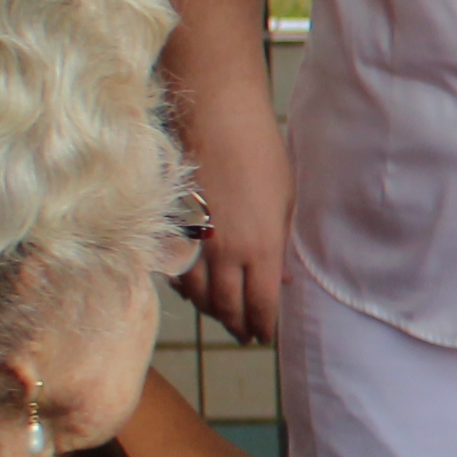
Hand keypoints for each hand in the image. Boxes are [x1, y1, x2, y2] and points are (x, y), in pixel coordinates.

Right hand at [178, 86, 294, 346]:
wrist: (215, 119)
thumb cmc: (261, 154)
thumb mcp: (286, 202)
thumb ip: (283, 245)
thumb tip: (285, 281)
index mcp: (261, 248)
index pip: (262, 306)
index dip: (264, 327)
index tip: (266, 336)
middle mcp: (224, 253)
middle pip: (227, 308)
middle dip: (237, 326)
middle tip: (244, 335)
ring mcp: (193, 242)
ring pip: (197, 295)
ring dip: (210, 311)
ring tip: (222, 316)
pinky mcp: (170, 229)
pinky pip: (174, 272)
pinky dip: (185, 287)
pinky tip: (194, 290)